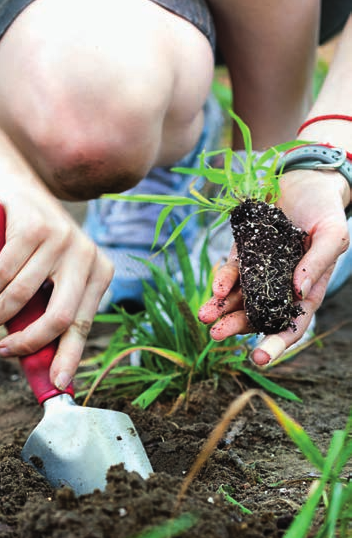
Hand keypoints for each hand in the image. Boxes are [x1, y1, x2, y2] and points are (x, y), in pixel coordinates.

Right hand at [0, 185, 112, 387]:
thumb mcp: (51, 279)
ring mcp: (62, 239)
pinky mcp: (35, 227)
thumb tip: (44, 365)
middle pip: (60, 316)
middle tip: (5, 350)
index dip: (68, 356)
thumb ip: (50, 313)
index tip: (56, 383)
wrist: (19, 194)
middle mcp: (87, 255)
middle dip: (29, 341)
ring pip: (22, 296)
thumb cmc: (35, 250)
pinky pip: (2, 274)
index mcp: (100, 273)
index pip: (83, 324)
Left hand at [198, 168, 349, 364]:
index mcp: (307, 290)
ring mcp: (260, 271)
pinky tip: (215, 287)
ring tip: (205, 316)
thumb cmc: (324, 209)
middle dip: (237, 327)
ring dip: (221, 308)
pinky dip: (222, 280)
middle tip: (216, 335)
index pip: (291, 324)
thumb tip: (297, 291)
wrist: (305, 178)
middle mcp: (281, 286)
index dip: (275, 344)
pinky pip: (231, 272)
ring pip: (238, 298)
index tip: (257, 359)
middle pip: (257, 315)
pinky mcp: (243, 253)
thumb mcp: (333, 234)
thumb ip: (319, 262)